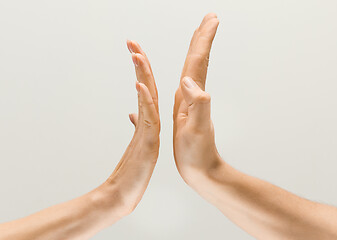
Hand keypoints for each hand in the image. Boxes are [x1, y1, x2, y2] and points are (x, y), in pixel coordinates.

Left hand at [0, 40, 159, 239]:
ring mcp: (149, 134)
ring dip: (143, 75)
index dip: (142, 69)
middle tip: (133, 42)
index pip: (145, 90)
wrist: (122, 196)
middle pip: (147, 88)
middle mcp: (149, 125)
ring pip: (148, 99)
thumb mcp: (134, 146)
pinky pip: (147, 119)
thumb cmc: (129, 174)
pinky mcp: (147, 145)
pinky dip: (144, 101)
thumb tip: (134, 113)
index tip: (136, 50)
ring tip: (137, 55)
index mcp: (146, 123)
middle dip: (141, 63)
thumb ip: (138, 127)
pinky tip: (140, 86)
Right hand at [173, 13, 219, 182]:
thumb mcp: (197, 131)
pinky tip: (184, 71)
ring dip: (196, 50)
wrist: (201, 170)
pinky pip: (186, 83)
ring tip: (198, 36)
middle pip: (198, 60)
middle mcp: (192, 95)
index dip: (204, 39)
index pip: (198, 61)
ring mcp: (189, 102)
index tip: (211, 19)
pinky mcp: (185, 110)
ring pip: (193, 70)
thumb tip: (189, 80)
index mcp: (192, 96)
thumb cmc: (198, 154)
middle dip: (203, 37)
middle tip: (209, 18)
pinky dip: (186, 71)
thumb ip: (197, 105)